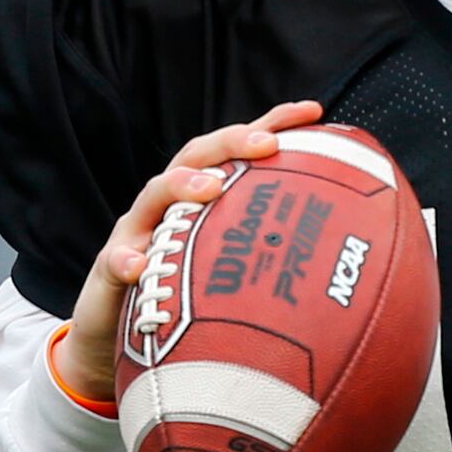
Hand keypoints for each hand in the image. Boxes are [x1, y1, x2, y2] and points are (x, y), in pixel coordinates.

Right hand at [57, 100, 323, 402]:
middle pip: (196, 157)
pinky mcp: (109, 269)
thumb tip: (343, 253)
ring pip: (154, 195)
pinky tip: (139, 264)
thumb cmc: (187, 296)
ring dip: (183, 186)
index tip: (313, 112)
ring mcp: (137, 232)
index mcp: (203, 197)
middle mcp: (169, 205)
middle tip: (267, 144)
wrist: (119, 339)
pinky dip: (126, 259)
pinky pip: (114, 261)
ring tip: (211, 188)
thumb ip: (270, 252)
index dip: (272, 124)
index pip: (237, 150)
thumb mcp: (231, 270)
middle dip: (231, 143)